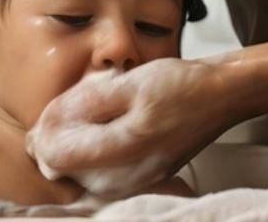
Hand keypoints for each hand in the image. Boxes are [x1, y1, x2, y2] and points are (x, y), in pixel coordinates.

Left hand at [26, 59, 230, 198]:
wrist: (222, 95)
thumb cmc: (182, 87)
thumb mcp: (130, 85)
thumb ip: (87, 106)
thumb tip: (51, 123)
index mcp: (122, 154)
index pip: (57, 158)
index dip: (46, 132)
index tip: (53, 109)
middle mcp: (127, 178)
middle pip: (67, 167)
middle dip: (61, 134)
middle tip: (73, 101)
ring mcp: (136, 181)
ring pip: (83, 168)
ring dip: (78, 138)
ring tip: (93, 107)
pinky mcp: (143, 176)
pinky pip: (103, 168)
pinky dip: (96, 144)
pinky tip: (107, 119)